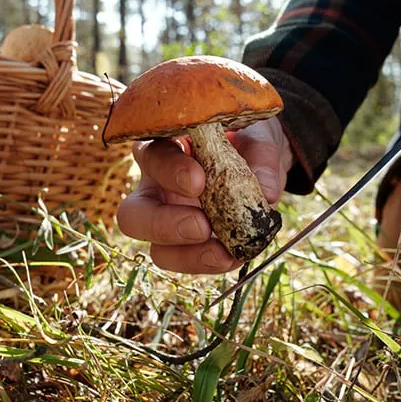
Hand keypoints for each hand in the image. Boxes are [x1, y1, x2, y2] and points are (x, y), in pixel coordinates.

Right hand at [116, 116, 292, 273]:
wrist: (260, 162)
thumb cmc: (247, 140)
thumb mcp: (258, 138)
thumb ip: (262, 158)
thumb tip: (267, 193)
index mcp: (165, 146)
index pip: (151, 156)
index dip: (168, 171)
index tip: (198, 182)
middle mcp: (155, 186)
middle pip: (133, 214)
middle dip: (163, 224)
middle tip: (202, 225)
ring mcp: (168, 220)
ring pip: (155, 249)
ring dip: (188, 255)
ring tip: (224, 251)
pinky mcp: (186, 245)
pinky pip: (186, 262)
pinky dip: (209, 263)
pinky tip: (234, 256)